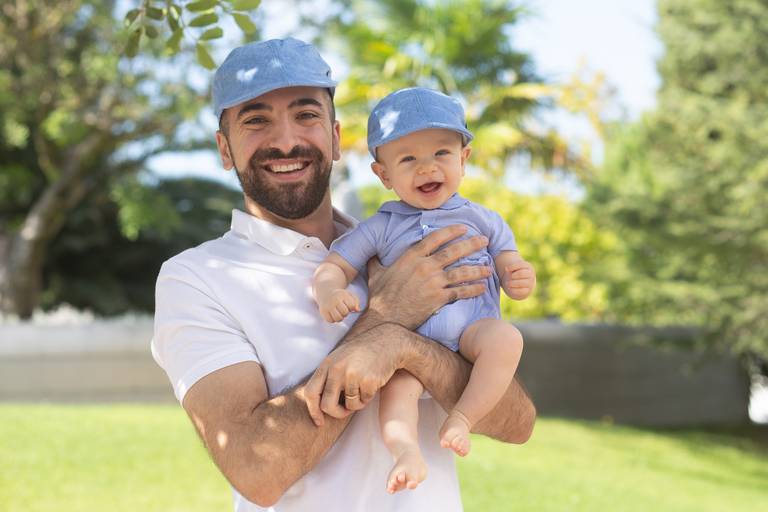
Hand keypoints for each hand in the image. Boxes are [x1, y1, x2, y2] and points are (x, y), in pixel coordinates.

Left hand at [304, 324, 402, 425]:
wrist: (386, 342)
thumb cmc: (361, 354)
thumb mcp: (338, 359)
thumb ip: (327, 377)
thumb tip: (317, 405)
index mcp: (327, 364)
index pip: (310, 392)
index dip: (313, 411)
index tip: (319, 421)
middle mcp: (337, 369)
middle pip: (327, 405)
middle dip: (336, 413)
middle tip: (345, 411)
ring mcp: (352, 375)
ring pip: (349, 405)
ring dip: (357, 403)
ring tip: (363, 388)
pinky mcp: (368, 380)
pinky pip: (364, 401)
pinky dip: (368, 398)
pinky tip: (372, 383)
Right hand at [318, 289, 359, 322]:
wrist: (326, 293)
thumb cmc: (341, 296)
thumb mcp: (349, 295)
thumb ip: (355, 302)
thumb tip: (357, 310)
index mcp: (342, 295)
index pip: (351, 306)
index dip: (352, 308)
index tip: (348, 305)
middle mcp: (334, 300)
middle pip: (345, 312)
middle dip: (346, 313)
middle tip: (343, 310)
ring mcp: (328, 306)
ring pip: (338, 318)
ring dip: (340, 318)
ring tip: (339, 313)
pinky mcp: (323, 311)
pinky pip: (330, 320)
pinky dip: (333, 320)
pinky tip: (333, 315)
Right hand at [366, 225, 491, 328]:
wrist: (385, 318)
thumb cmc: (379, 297)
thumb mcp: (375, 274)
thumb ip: (375, 261)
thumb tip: (369, 255)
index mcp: (411, 257)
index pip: (435, 239)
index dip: (451, 231)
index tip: (463, 228)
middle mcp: (425, 266)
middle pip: (453, 252)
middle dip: (471, 244)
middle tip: (484, 240)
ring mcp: (433, 282)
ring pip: (461, 271)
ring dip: (477, 268)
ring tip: (489, 267)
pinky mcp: (438, 298)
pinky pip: (460, 291)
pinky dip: (473, 289)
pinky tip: (482, 287)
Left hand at [502, 259, 535, 299]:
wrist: (523, 285)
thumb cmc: (516, 274)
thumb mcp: (514, 269)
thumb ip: (510, 268)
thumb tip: (506, 269)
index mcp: (527, 266)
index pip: (520, 265)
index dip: (512, 267)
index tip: (506, 269)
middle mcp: (531, 274)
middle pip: (521, 274)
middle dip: (512, 276)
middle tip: (507, 278)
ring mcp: (530, 283)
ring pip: (520, 283)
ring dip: (512, 283)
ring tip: (507, 284)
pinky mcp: (528, 290)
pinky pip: (520, 291)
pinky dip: (513, 289)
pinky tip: (509, 288)